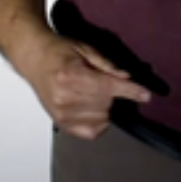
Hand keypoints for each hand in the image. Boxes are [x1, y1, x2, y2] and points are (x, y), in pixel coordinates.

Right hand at [20, 33, 151, 139]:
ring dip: (105, 108)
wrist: (34, 58)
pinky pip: (89, 132)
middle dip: (112, 94)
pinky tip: (93, 111)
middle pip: (107, 104)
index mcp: (71, 76)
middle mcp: (65, 97)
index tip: (146, 96)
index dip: (131, 91)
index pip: (109, 87)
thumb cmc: (59, 51)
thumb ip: (107, 65)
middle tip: (100, 83)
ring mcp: (61, 112)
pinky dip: (98, 123)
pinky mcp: (59, 122)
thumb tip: (127, 78)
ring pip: (101, 118)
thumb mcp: (86, 49)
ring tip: (92, 94)